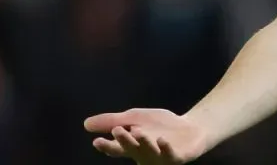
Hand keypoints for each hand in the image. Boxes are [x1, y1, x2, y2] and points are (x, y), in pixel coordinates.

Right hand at [84, 108, 208, 163]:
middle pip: (132, 150)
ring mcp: (161, 157)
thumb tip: (86, 124)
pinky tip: (161, 140)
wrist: (190, 128)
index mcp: (132, 147)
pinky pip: (171, 156)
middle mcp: (144, 155)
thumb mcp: (135, 118)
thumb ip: (112, 121)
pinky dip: (166, 149)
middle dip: (124, 141)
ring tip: (138, 132)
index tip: (97, 141)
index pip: (116, 149)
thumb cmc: (160, 125)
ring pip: (149, 153)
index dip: (107, 146)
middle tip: (118, 130)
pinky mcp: (178, 157)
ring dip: (143, 143)